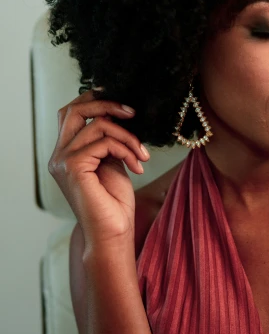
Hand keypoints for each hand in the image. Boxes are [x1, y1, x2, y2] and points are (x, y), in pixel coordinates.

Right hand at [48, 88, 149, 254]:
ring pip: (99, 126)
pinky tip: (138, 166)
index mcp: (66, 153)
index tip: (123, 105)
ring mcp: (63, 161)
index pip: (71, 113)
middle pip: (74, 109)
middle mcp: (59, 155)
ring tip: (143, 155)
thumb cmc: (114, 203)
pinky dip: (127, 149)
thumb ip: (108, 140)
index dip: (94, 100)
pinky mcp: (73, 167)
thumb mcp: (112, 162)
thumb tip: (118, 113)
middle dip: (106, 104)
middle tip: (132, 113)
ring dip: (128, 137)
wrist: (113, 233)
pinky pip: (105, 142)